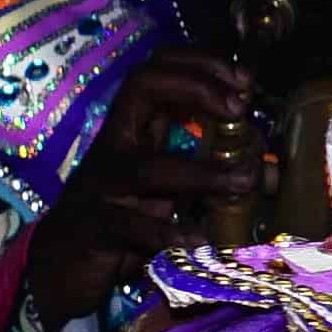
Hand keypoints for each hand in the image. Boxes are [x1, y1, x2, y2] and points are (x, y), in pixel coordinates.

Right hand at [22, 50, 270, 328]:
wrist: (62, 267)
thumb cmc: (121, 222)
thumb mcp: (168, 194)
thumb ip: (212, 176)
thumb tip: (269, 172)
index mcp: (132, 132)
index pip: (156, 72)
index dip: (200, 64)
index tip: (243, 83)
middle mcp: (115, 149)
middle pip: (142, 87)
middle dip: (196, 85)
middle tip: (238, 108)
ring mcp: (101, 187)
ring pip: (148, 168)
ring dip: (203, 173)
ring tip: (244, 182)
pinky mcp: (95, 229)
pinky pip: (133, 227)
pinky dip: (170, 233)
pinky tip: (201, 241)